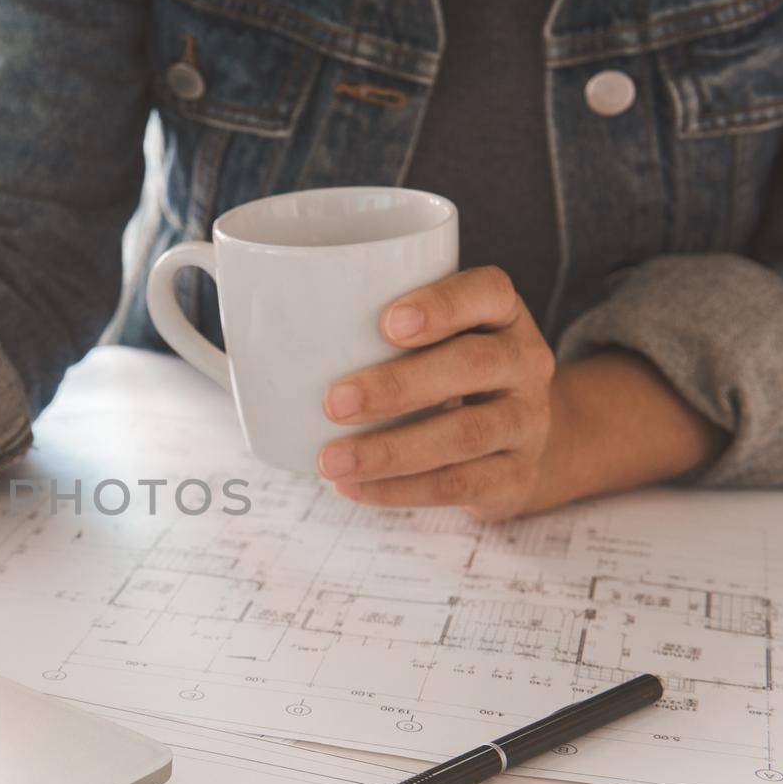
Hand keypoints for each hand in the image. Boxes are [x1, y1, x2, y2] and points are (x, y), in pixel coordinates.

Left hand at [316, 266, 554, 519]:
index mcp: (500, 315)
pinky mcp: (515, 475)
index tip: (386, 323)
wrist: (519, 440)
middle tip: (333, 403)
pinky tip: (355, 488)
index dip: (442, 305)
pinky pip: (460, 484)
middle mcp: (523, 362)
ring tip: (330, 461)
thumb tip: (256, 317)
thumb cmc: (447, 373)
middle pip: (473, 366)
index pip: (488, 293)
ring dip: (390, 450)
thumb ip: (370, 324)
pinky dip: (401, 490)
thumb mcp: (432, 338)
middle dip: (398, 386)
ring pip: (464, 434)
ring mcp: (526, 421)